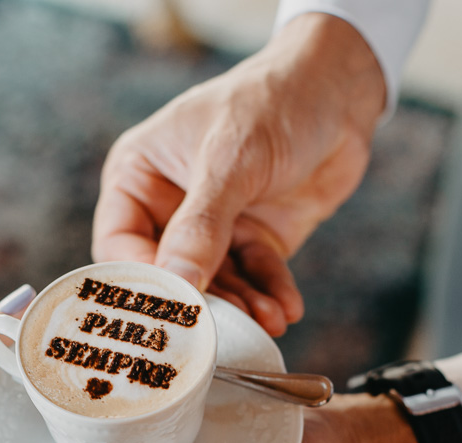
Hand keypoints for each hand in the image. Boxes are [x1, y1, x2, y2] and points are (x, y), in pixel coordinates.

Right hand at [93, 13, 385, 336]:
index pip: (120, 246)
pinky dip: (270, 295)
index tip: (171, 310)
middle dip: (201, 303)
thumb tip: (177, 284)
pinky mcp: (254, 239)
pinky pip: (255, 278)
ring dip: (242, 307)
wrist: (341, 92)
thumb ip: (202, 225)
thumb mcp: (231, 158)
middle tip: (222, 332)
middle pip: (170, 274)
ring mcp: (213, 227)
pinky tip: (286, 309)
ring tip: (267, 321)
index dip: (143, 282)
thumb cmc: (273, 101)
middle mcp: (169, 206)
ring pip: (216, 284)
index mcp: (138, 176)